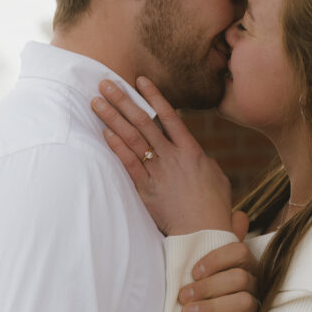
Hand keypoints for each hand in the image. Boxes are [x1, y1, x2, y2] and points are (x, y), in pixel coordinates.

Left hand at [91, 77, 231, 234]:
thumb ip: (200, 160)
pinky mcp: (146, 189)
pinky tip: (104, 132)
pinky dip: (116, 146)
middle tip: (105, 83)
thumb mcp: (215, 176)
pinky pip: (128, 163)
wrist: (204, 231)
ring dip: (112, 118)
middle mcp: (172, 156)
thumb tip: (194, 152)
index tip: (139, 80)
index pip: (169, 116)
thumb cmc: (214, 206)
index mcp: (191, 150)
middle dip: (123, 100)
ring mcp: (158, 172)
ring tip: (96, 102)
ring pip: (132, 138)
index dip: (153, 96)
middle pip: (143, 122)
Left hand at [180, 211, 259, 311]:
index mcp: (245, 264)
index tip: (193, 272)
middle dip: (208, 287)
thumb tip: (238, 215)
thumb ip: (215, 241)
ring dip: (212, 307)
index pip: (239, 252)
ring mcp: (256, 307)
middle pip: (239, 278)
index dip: (216, 259)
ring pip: (244, 302)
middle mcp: (255, 283)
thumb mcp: (207, 265)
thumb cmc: (208, 289)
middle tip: (183, 296)